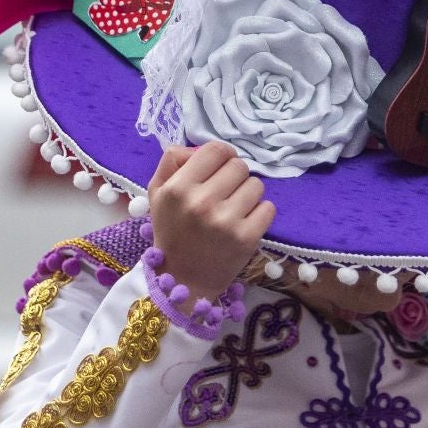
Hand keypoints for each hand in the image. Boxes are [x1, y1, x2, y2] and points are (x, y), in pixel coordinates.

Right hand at [147, 142, 274, 303]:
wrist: (183, 280)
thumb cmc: (171, 231)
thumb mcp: (158, 193)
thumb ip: (173, 161)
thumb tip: (199, 148)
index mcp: (178, 188)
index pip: (216, 150)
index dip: (221, 156)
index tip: (220, 169)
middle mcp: (202, 202)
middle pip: (239, 166)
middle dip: (234, 176)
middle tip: (225, 193)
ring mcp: (226, 221)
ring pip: (256, 185)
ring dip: (248, 194)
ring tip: (234, 209)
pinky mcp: (246, 238)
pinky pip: (268, 207)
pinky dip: (260, 213)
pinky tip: (244, 222)